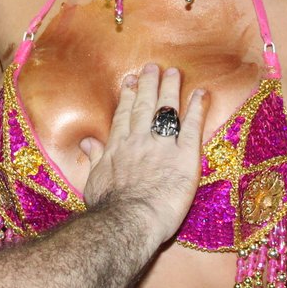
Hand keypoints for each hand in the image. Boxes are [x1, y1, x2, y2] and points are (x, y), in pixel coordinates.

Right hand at [80, 65, 206, 240]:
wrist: (128, 220)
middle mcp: (139, 140)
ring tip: (174, 73)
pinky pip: (193, 127)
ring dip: (171, 89)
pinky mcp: (185, 156)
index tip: (131, 81)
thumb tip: (86, 143)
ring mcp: (163, 146)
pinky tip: (201, 94)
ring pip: (167, 111)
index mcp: (118, 147)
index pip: (124, 115)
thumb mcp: (93, 181)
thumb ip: (94, 158)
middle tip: (153, 67)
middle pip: (145, 107)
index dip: (128, 96)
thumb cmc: (108, 207)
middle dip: (149, 85)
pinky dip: (197, 109)